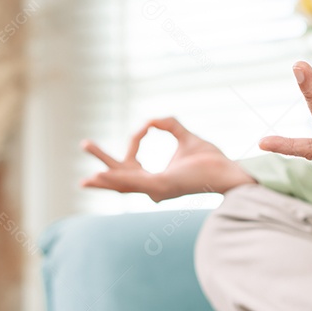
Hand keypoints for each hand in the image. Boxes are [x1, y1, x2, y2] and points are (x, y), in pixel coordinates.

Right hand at [81, 117, 255, 201]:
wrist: (229, 170)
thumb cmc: (211, 160)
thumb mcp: (185, 137)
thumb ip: (169, 125)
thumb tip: (151, 120)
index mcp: (155, 179)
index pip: (131, 164)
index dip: (134, 141)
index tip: (145, 127)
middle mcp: (153, 188)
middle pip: (119, 179)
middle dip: (101, 168)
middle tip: (83, 152)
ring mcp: (156, 190)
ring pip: (123, 184)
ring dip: (104, 180)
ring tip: (85, 180)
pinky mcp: (162, 187)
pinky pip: (135, 183)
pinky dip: (117, 180)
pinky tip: (102, 177)